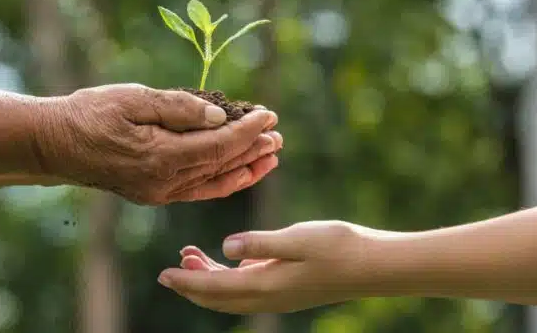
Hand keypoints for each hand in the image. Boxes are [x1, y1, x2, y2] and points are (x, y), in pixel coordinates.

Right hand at [33, 84, 282, 204]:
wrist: (54, 144)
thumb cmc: (90, 113)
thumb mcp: (133, 99)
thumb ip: (178, 107)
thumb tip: (219, 116)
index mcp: (161, 157)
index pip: (218, 145)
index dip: (247, 131)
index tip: (269, 115)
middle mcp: (164, 182)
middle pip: (221, 166)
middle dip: (252, 150)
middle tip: (278, 136)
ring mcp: (159, 193)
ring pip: (213, 183)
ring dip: (244, 169)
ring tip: (270, 156)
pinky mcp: (153, 194)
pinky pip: (197, 190)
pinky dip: (221, 181)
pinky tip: (236, 172)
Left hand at [157, 221, 368, 313]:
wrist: (373, 265)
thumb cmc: (338, 247)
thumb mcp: (298, 238)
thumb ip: (260, 243)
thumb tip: (224, 247)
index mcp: (266, 285)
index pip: (215, 287)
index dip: (187, 281)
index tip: (163, 273)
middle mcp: (268, 296)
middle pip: (217, 297)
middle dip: (190, 285)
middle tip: (168, 270)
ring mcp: (278, 295)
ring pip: (231, 294)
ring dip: (208, 280)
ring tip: (191, 256)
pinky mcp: (287, 288)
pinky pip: (247, 288)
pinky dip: (229, 277)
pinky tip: (226, 258)